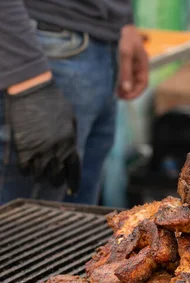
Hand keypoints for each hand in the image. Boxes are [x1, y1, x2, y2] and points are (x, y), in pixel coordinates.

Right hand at [6, 78, 80, 192]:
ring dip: (39, 177)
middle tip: (53, 182)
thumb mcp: (70, 120)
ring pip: (39, 175)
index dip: (73, 183)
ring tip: (39, 176)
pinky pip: (24, 168)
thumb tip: (71, 151)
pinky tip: (26, 168)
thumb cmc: (53, 102)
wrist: (33, 91)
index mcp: (70, 143)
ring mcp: (39, 150)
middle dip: (56, 181)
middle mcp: (57, 150)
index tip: (72, 191)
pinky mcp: (23, 147)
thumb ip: (71, 137)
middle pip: (57, 176)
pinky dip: (25, 171)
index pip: (74, 170)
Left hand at [117, 25, 148, 99]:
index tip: (126, 97)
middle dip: (129, 92)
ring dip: (124, 88)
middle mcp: (139, 67)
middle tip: (119, 97)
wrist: (122, 26)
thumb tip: (125, 89)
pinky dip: (121, 82)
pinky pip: (125, 75)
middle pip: (137, 84)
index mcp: (143, 66)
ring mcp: (133, 65)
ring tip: (115, 94)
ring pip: (131, 81)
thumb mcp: (125, 54)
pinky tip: (114, 85)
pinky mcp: (126, 63)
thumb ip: (126, 72)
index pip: (143, 84)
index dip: (136, 92)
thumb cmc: (127, 39)